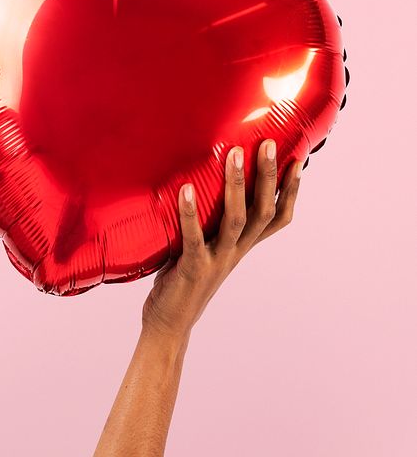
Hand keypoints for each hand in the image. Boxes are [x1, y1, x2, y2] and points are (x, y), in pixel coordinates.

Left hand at [141, 140, 303, 342]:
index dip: (290, 191)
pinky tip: (186, 189)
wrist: (171, 324)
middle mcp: (236, 251)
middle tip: (269, 144)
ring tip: (234, 154)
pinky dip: (190, 213)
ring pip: (236, 220)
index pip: (277, 217)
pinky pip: (195, 238)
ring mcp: (217, 260)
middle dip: (268, 177)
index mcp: (243, 245)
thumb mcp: (208, 245)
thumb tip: (204, 176)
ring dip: (236, 186)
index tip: (298, 160)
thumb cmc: (186, 277)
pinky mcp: (193, 268)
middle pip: (262, 212)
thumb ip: (212, 218)